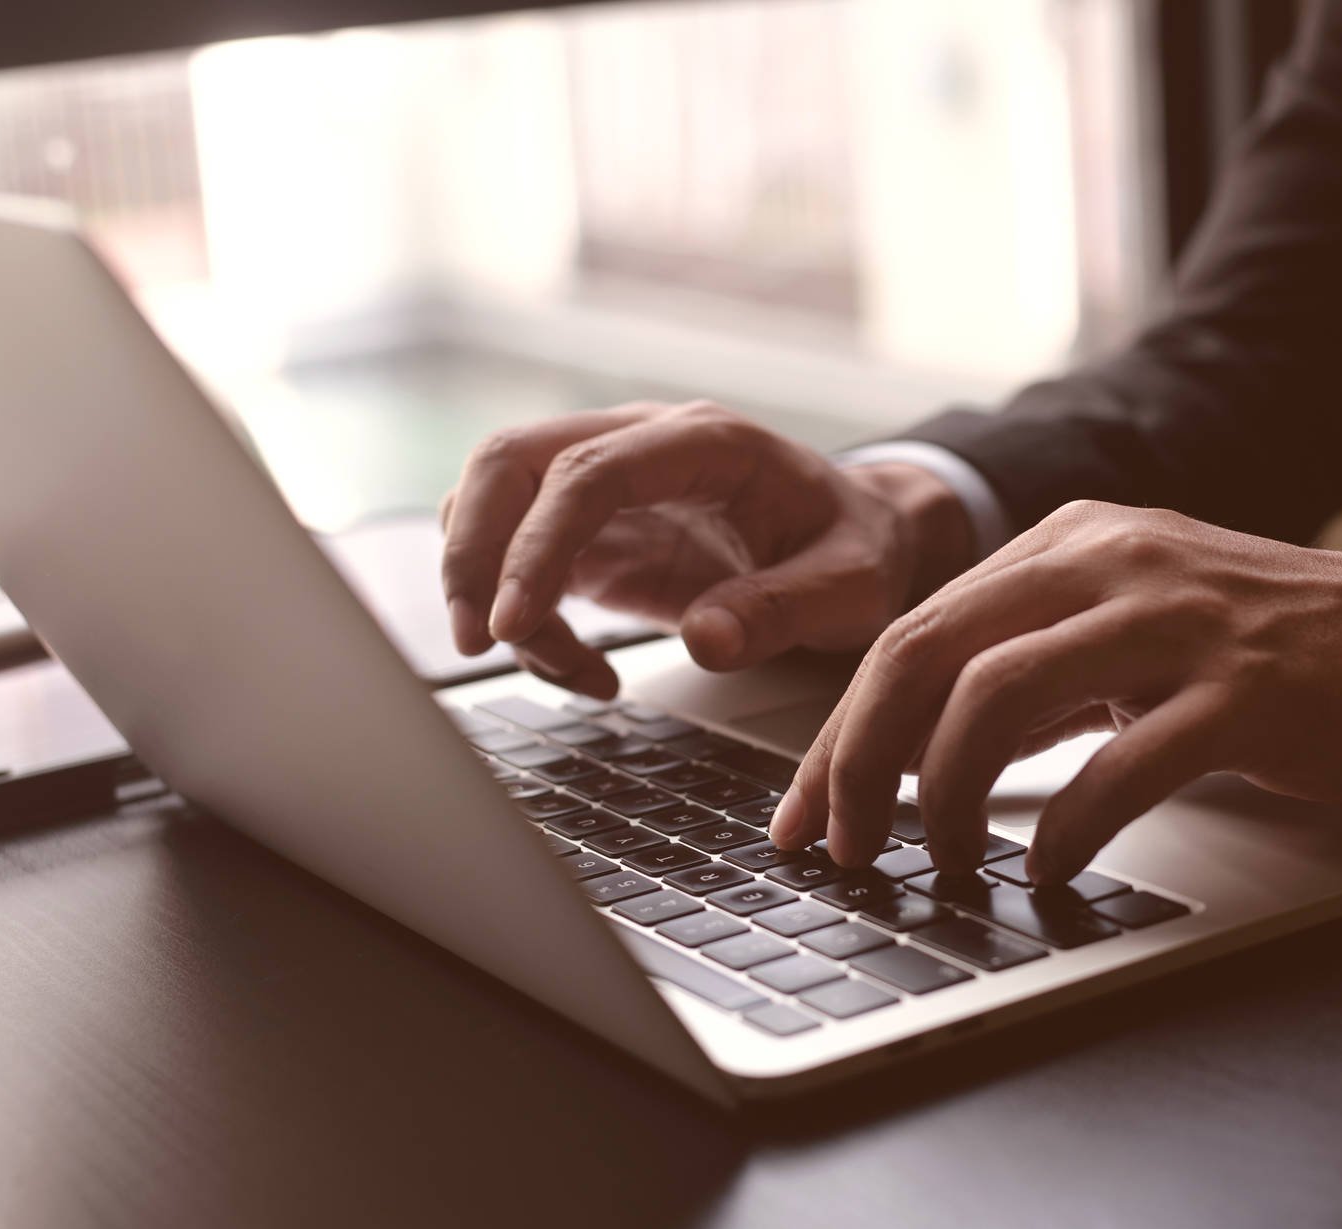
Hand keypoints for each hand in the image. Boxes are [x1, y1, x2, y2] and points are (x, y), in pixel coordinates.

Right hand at [439, 401, 973, 695]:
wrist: (868, 537)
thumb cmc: (860, 550)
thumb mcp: (852, 586)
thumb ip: (783, 609)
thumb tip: (705, 640)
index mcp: (703, 442)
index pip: (586, 472)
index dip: (536, 543)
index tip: (513, 621)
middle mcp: (643, 445)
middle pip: (510, 462)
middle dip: (473, 551)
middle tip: (478, 641)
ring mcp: (612, 486)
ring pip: (498, 506)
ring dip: (491, 588)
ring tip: (561, 669)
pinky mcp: (598, 533)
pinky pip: (525, 562)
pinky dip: (530, 621)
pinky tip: (588, 673)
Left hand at [768, 501, 1341, 884]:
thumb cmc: (1280, 652)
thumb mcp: (1135, 639)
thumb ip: (1037, 680)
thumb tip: (920, 760)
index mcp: (1072, 545)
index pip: (913, 634)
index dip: (840, 733)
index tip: (805, 816)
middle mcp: (1110, 563)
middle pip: (928, 655)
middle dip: (859, 765)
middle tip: (843, 848)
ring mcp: (1178, 621)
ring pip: (999, 697)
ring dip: (946, 796)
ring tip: (943, 863)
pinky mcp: (1245, 689)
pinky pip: (1122, 764)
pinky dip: (1066, 829)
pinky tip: (1048, 871)